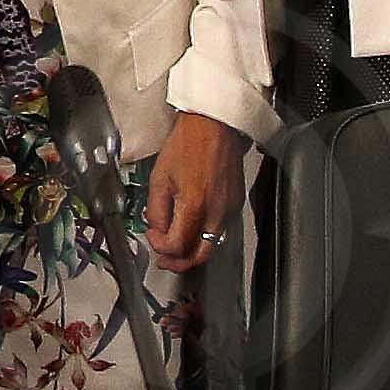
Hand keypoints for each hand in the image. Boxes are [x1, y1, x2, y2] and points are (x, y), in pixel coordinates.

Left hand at [144, 112, 242, 266]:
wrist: (214, 127)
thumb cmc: (188, 144)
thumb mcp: (160, 177)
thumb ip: (156, 209)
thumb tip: (156, 228)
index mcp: (195, 204)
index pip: (178, 245)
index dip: (161, 246)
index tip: (153, 236)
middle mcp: (217, 212)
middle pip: (200, 255)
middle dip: (179, 262)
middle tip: (165, 260)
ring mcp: (230, 210)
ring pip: (212, 245)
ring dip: (192, 250)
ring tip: (176, 245)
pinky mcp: (236, 205)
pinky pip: (220, 230)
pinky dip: (204, 235)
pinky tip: (192, 227)